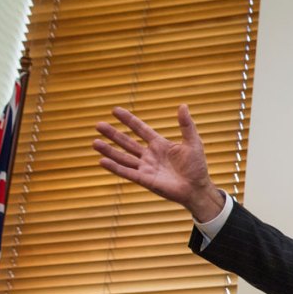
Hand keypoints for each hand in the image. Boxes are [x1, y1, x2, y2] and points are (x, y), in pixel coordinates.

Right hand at [93, 104, 224, 220]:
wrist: (197, 188)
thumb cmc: (197, 167)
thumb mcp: (193, 143)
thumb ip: (186, 125)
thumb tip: (183, 105)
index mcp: (160, 145)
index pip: (140, 129)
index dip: (129, 120)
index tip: (115, 110)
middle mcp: (150, 155)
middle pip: (127, 142)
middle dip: (113, 134)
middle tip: (98, 125)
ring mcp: (146, 168)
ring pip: (123, 157)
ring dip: (109, 150)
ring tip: (94, 142)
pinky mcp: (145, 180)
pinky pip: (127, 173)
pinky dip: (114, 167)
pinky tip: (102, 160)